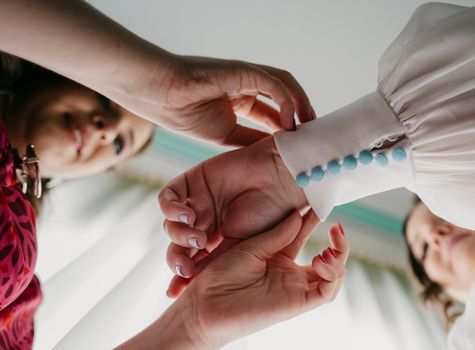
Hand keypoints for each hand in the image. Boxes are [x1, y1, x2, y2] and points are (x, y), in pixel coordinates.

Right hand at [136, 56, 315, 145]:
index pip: (274, 112)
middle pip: (286, 96)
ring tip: (309, 129)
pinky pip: (274, 84)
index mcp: (241, 98)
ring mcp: (246, 75)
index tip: (299, 147)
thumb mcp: (226, 134)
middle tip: (312, 138)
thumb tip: (271, 151)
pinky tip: (289, 123)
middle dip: (302, 116)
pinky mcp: (244, 71)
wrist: (160, 95)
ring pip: (285, 85)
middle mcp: (247, 84)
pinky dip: (286, 102)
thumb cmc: (183, 113)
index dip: (289, 129)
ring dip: (302, 105)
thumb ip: (250, 139)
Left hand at [159, 136, 307, 294]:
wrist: (284, 179)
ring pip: (171, 225)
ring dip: (179, 236)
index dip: (181, 277)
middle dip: (177, 259)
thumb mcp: (249, 247)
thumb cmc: (277, 215)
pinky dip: (172, 210)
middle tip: (186, 267)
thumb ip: (224, 262)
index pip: (193, 262)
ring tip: (198, 237)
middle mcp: (206, 222)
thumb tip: (205, 288)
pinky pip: (168, 197)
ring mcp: (198, 202)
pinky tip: (188, 216)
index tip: (176, 292)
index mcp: (219, 241)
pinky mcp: (192, 181)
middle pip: (177, 246)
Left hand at [177, 212, 348, 348]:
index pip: (304, 235)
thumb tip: (299, 214)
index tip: (319, 201)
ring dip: (339, 260)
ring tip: (331, 248)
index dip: (314, 218)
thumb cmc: (218, 276)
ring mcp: (296, 289)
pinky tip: (322, 260)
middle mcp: (290, 274)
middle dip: (339, 243)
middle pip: (328, 259)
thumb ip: (277, 234)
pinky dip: (332, 276)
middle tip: (336, 227)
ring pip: (333, 277)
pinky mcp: (298, 304)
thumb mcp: (250, 247)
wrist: (204, 306)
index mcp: (277, 257)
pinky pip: (326, 293)